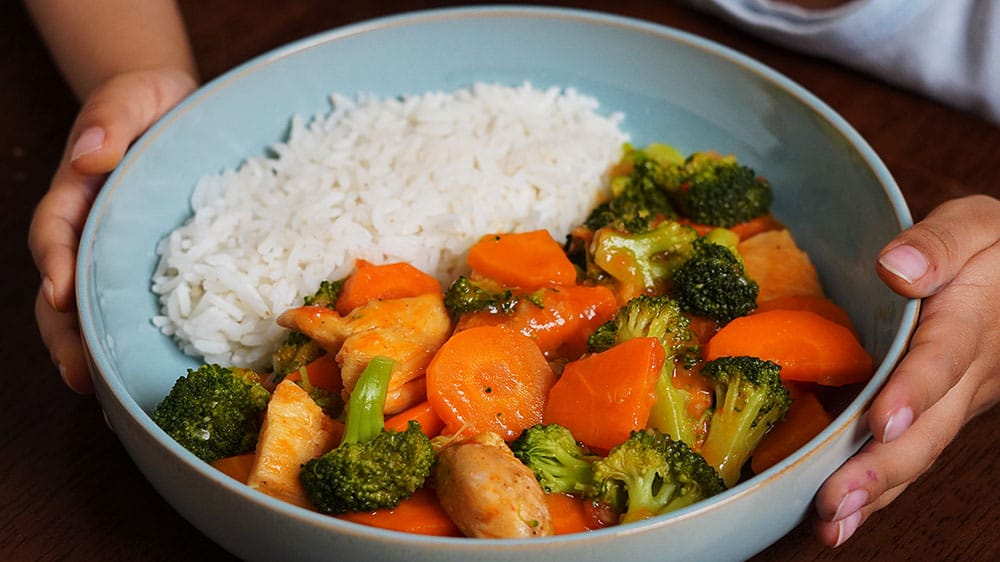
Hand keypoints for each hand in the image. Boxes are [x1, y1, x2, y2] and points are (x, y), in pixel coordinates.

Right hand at [29, 68, 196, 393]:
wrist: (167, 106)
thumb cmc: (144, 102)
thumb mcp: (129, 98)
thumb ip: (109, 118)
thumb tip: (93, 152)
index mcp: (75, 194)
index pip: (54, 234)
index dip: (54, 266)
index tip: (61, 296)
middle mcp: (86, 231)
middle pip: (61, 289)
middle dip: (65, 336)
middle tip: (80, 377)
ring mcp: (111, 252)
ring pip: (88, 310)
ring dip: (90, 351)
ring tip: (105, 394)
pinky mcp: (142, 266)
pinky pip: (129, 306)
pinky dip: (129, 340)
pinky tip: (145, 374)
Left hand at [812, 194, 999, 545]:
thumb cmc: (989, 247)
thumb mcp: (974, 224)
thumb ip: (940, 242)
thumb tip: (896, 267)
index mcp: (971, 321)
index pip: (944, 358)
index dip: (915, 391)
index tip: (884, 420)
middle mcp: (967, 374)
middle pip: (928, 427)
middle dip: (881, 468)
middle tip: (835, 500)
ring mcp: (954, 403)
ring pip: (917, 454)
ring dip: (873, 493)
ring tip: (829, 524)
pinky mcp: (937, 416)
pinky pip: (909, 456)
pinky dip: (875, 492)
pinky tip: (836, 519)